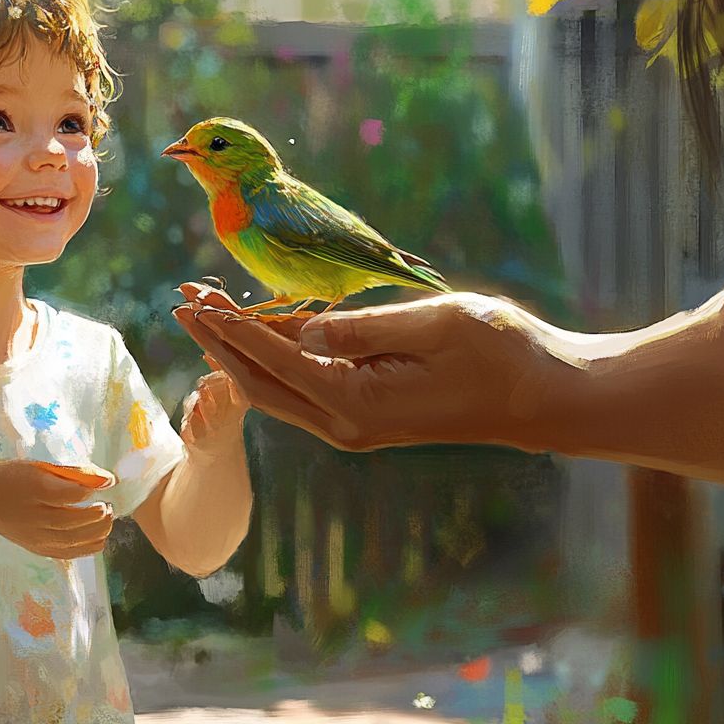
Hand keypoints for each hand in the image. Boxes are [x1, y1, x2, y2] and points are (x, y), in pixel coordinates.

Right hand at [0, 460, 114, 558]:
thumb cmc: (12, 478)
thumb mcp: (39, 468)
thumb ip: (72, 474)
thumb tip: (107, 479)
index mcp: (35, 490)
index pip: (71, 494)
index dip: (94, 489)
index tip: (109, 483)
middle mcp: (35, 517)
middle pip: (74, 522)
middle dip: (99, 515)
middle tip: (109, 506)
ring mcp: (36, 536)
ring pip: (72, 541)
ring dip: (97, 532)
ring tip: (107, 520)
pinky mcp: (36, 547)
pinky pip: (65, 553)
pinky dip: (86, 548)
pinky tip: (98, 540)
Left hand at [171, 282, 559, 452]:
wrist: (544, 396)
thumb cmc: (500, 352)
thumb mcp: (433, 326)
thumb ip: (362, 327)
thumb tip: (301, 330)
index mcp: (355, 402)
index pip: (274, 359)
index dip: (230, 326)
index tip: (193, 298)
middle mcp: (345, 423)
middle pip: (259, 382)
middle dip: (217, 340)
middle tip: (179, 302)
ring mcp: (354, 425)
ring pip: (276, 389)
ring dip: (237, 351)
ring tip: (203, 313)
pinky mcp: (365, 416)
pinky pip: (303, 389)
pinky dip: (271, 361)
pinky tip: (253, 336)